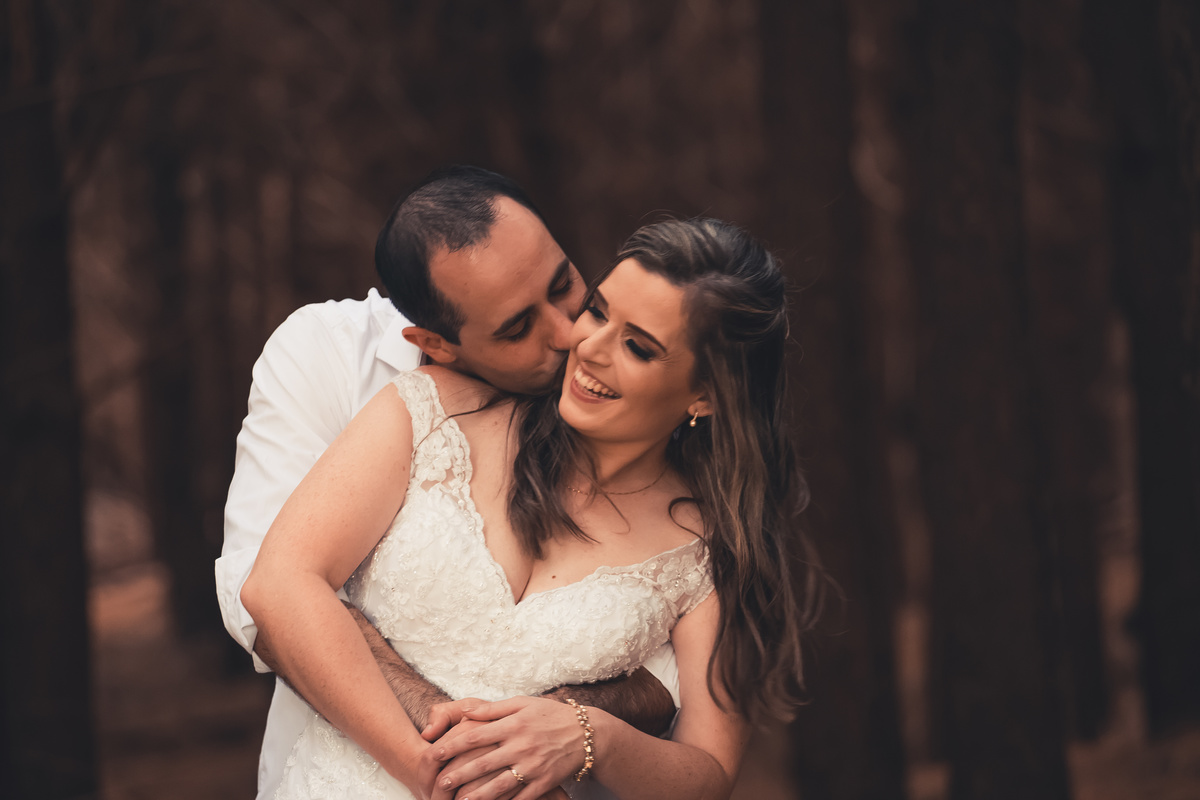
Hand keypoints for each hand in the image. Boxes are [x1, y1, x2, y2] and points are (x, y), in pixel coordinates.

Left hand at [427, 696, 586, 799]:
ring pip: (499, 785)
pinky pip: (521, 797)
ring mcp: (533, 766)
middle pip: (483, 762)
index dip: (453, 745)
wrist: (587, 733)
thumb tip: (465, 712)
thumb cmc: (551, 715)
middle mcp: (521, 745)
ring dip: (477, 795)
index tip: (435, 752)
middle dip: (459, 774)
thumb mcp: (523, 703)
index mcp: (514, 724)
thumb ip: (493, 709)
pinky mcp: (544, 782)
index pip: (476, 735)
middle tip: (440, 782)